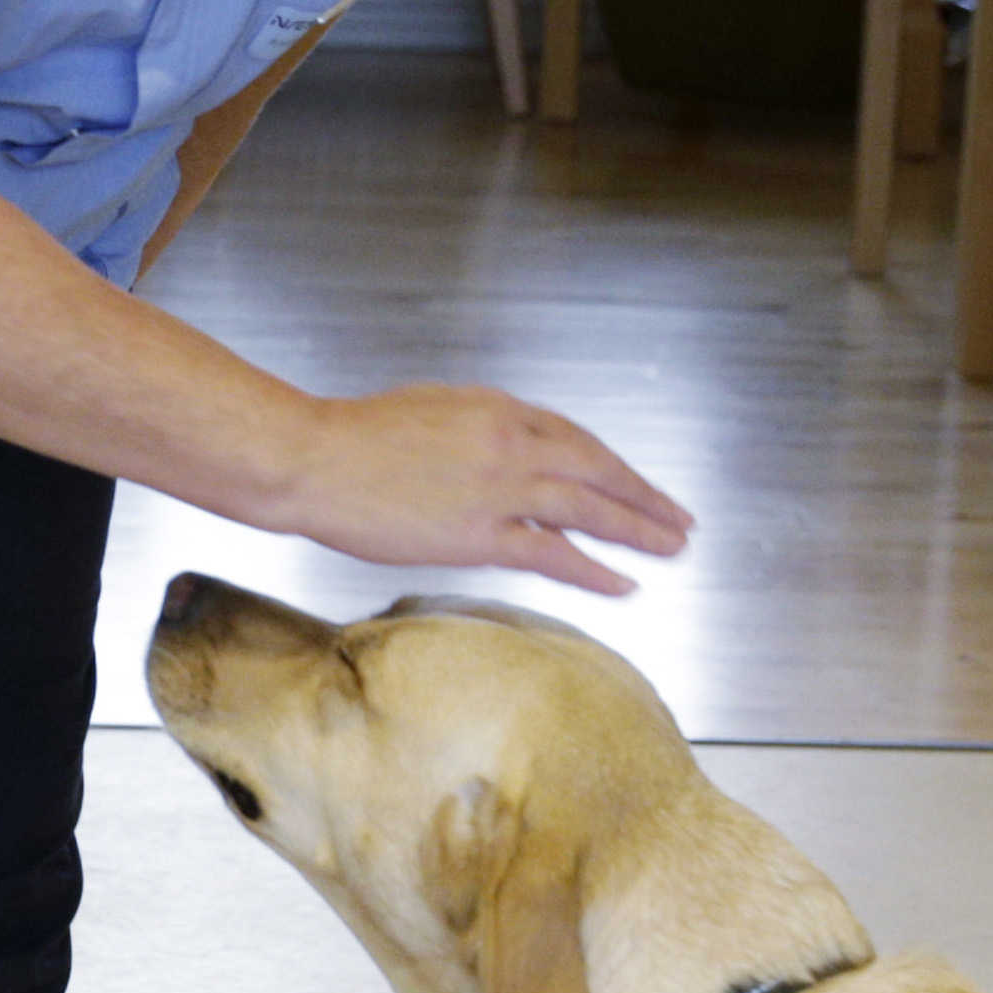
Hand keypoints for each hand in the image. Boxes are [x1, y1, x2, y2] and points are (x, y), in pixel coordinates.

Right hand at [279, 386, 691, 596]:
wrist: (313, 458)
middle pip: (599, 470)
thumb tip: (505, 451)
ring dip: (638, 529)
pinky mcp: (480, 533)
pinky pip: (555, 552)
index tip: (636, 485)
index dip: (612, 467)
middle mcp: (513, 443)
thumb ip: (478, 428)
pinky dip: (596, 569)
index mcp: (500, 409)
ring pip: (590, 508)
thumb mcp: (431, 408)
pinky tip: (625, 583)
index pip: (575, 439)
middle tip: (678, 519)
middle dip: (644, 497)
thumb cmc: (354, 436)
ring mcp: (501, 488)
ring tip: (671, 547)